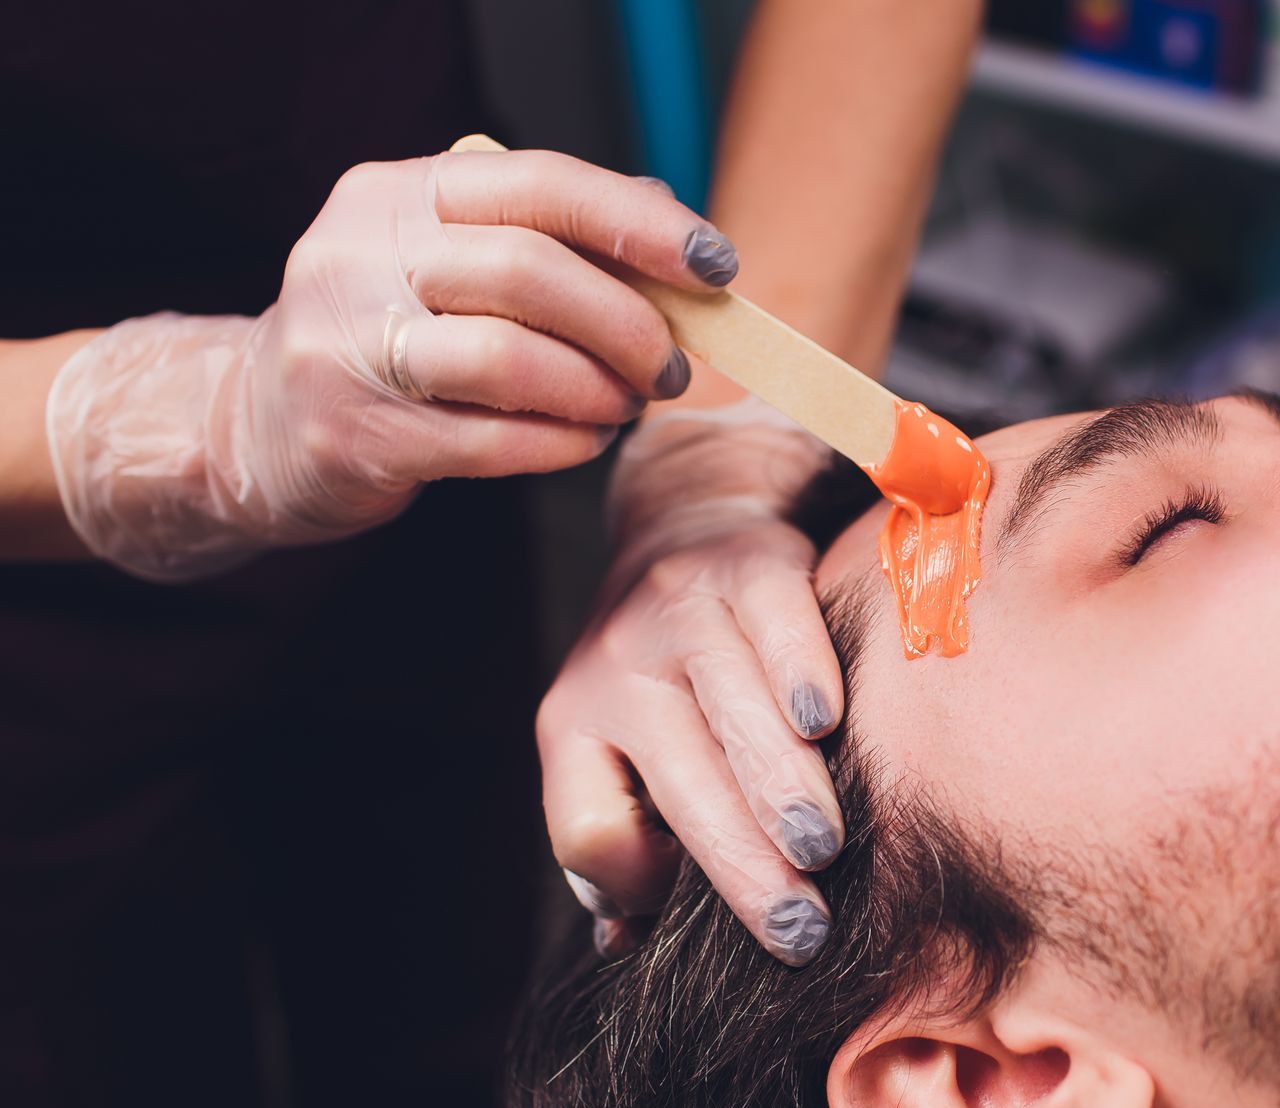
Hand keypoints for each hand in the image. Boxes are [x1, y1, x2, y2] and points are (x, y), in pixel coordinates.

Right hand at [45, 147, 738, 580]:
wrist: (256, 427)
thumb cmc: (389, 340)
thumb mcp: (449, 266)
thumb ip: (550, 247)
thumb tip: (680, 255)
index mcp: (396, 193)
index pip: (537, 185)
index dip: (638, 224)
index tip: (714, 265)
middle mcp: (359, 255)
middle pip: (528, 271)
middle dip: (626, 324)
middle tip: (669, 366)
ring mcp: (344, 346)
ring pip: (507, 358)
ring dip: (596, 389)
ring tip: (626, 405)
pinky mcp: (352, 435)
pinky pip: (489, 440)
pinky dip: (560, 442)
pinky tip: (584, 440)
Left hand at [537, 396, 845, 964]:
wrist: (689, 527)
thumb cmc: (668, 681)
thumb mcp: (622, 753)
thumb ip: (626, 845)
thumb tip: (626, 948)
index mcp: (573, 729)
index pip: (587, 829)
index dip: (635, 884)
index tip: (699, 924)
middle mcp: (616, 669)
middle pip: (678, 783)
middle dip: (742, 866)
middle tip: (798, 932)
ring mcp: (680, 610)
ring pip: (731, 708)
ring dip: (780, 784)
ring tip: (821, 848)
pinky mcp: (749, 565)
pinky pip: (777, 622)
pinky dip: (801, 671)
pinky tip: (827, 720)